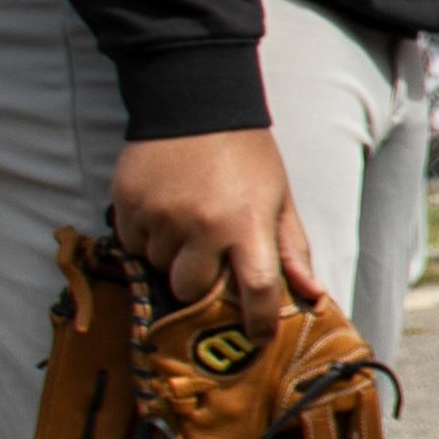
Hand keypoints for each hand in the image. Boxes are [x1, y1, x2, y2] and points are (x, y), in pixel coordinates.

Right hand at [110, 128, 322, 316]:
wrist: (197, 101)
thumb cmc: (247, 155)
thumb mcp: (279, 197)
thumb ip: (291, 248)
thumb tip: (310, 294)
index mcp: (248, 224)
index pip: (256, 290)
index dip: (258, 322)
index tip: (257, 337)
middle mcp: (203, 225)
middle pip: (192, 290)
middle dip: (200, 283)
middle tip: (207, 256)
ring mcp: (161, 215)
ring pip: (159, 266)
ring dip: (171, 255)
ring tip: (185, 220)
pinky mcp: (128, 203)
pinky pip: (132, 242)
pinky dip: (145, 236)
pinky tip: (161, 208)